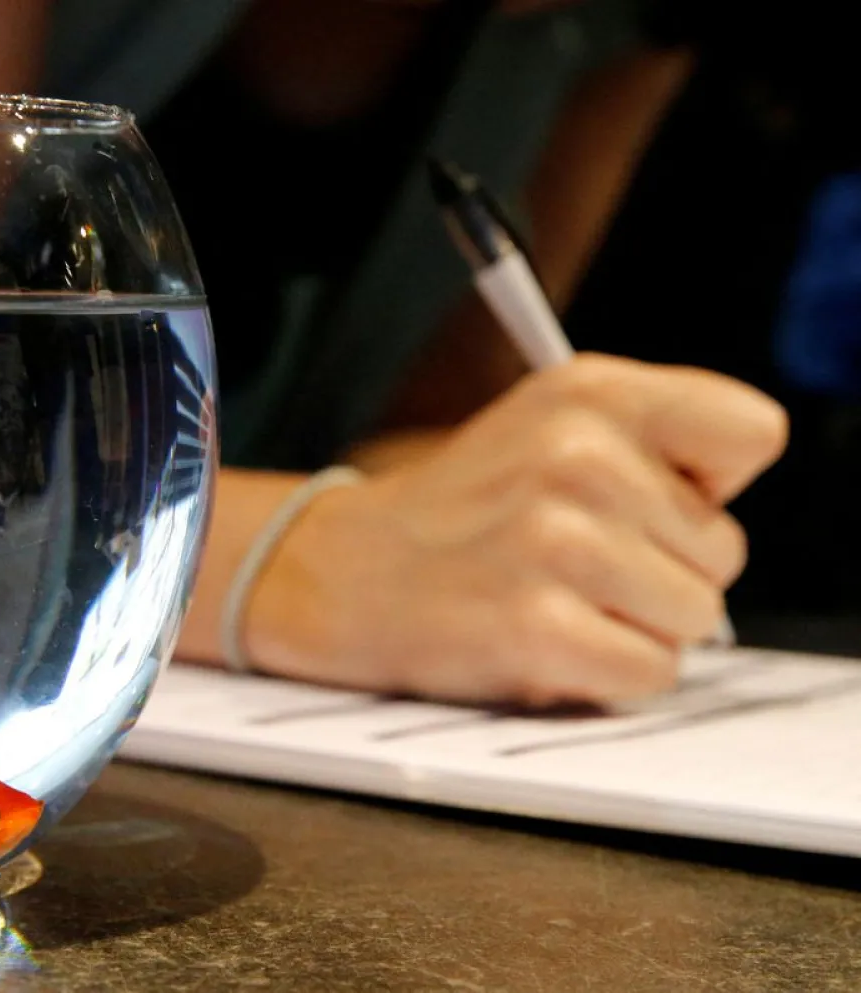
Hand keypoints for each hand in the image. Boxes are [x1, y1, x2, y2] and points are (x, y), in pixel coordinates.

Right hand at [244, 355, 788, 706]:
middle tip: (572, 562)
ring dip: (634, 627)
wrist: (342, 573)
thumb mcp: (551, 425)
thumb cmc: (464, 510)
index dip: (710, 483)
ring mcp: (555, 541)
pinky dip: (605, 676)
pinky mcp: (535, 626)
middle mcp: (577, 454)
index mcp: (589, 391)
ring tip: (556, 600)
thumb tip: (726, 509)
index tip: (648, 497)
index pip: (753, 432)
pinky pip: (649, 672)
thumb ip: (655, 442)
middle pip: (726, 548)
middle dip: (663, 570)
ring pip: (695, 617)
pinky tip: (544, 642)